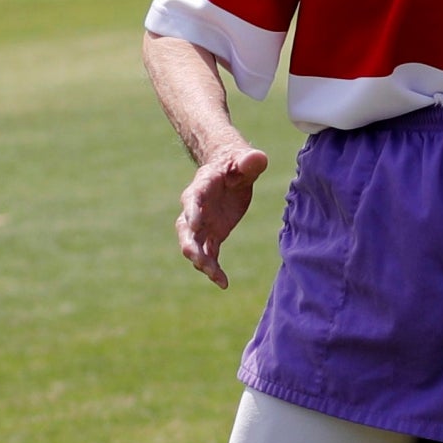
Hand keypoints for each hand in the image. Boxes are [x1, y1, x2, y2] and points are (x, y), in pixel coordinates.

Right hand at [176, 142, 268, 288]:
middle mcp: (196, 209)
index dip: (192, 212)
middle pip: (185, 229)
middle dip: (190, 244)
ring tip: (215, 276)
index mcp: (201, 187)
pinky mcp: (212, 235)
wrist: (231, 173)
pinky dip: (213, 269)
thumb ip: (250, 160)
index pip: (192, 200)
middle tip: (198, 258)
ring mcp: (202, 225)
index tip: (194, 225)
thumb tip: (257, 159)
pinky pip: (209, 255)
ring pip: (193, 246)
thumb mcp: (244, 160)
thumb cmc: (236, 164)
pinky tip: (223, 283)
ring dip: (201, 261)